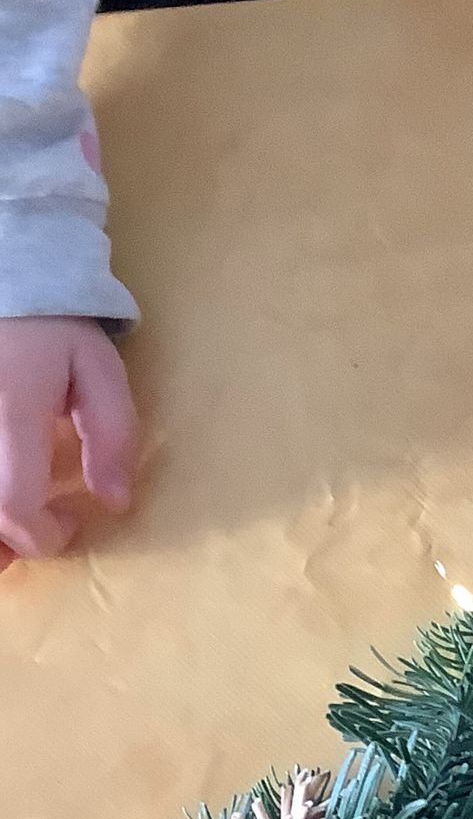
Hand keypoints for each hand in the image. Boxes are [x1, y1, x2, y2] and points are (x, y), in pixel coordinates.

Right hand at [0, 316, 137, 568]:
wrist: (0, 280)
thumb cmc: (51, 327)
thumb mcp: (99, 371)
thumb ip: (113, 437)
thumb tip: (115, 502)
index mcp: (11, 412)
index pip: (15, 505)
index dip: (45, 535)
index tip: (71, 520)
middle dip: (17, 538)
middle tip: (44, 523)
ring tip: (17, 531)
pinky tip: (4, 511)